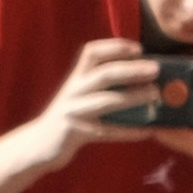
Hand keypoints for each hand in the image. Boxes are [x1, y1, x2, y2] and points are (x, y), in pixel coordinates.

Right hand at [0, 38, 170, 192]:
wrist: (37, 144)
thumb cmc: (69, 116)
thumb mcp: (79, 94)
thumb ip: (102, 84)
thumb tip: (144, 78)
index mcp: (76, 78)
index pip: (92, 52)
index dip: (115, 47)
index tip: (139, 49)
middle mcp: (73, 91)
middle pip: (103, 75)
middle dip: (131, 70)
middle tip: (155, 70)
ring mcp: (72, 112)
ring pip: (106, 101)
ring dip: (134, 97)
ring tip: (155, 95)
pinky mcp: (74, 133)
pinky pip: (107, 132)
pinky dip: (129, 131)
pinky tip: (147, 130)